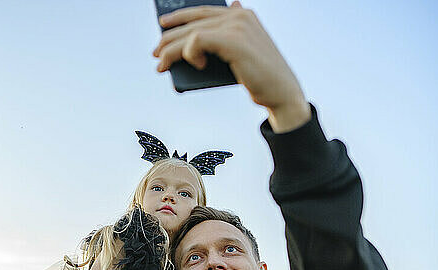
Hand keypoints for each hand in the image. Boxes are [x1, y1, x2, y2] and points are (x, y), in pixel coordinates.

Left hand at [153, 1, 310, 131]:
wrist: (281, 92)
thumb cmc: (259, 77)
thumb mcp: (239, 55)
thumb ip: (224, 41)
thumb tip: (197, 40)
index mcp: (241, 14)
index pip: (202, 10)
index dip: (179, 16)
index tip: (162, 24)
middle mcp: (239, 15)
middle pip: (192, 23)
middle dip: (169, 39)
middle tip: (156, 54)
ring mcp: (237, 26)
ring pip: (191, 33)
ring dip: (171, 50)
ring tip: (162, 65)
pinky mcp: (234, 40)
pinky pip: (197, 40)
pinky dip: (189, 53)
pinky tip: (196, 64)